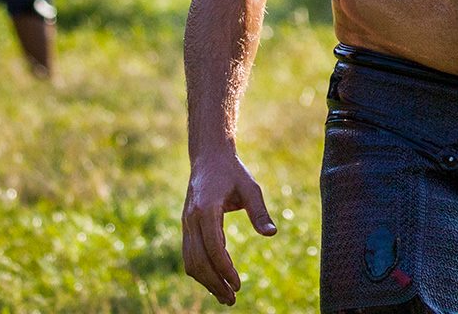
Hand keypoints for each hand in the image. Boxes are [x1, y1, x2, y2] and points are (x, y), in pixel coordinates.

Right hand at [181, 153, 276, 305]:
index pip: (213, 246)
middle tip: (232, 299)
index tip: (238, 283)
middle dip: (214, 283)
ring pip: (190, 261)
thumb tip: (271, 234)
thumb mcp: (250, 187)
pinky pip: (190, 255)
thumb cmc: (232, 172)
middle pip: (198, 260)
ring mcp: (186, 223)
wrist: (208, 157)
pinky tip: (216, 280)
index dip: (224, 268)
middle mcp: (191, 218)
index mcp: (206, 208)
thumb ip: (259, 211)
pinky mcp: (187, 227)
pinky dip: (201, 271)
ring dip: (206, 281)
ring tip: (225, 296)